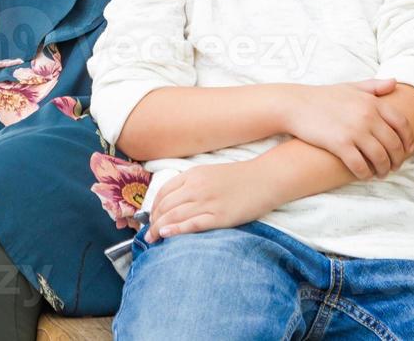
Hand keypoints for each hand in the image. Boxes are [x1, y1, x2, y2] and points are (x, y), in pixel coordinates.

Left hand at [143, 160, 279, 241]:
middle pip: (165, 206)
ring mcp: (208, 201)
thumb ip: (191, 183)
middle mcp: (197, 187)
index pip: (163, 192)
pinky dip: (176, 229)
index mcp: (193, 174)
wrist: (265, 179)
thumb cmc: (239, 177)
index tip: (149, 218)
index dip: (153, 207)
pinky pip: (192, 224)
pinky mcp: (220, 216)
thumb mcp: (210, 173)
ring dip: (159, 228)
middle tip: (147, 233)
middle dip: (152, 221)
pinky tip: (166, 234)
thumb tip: (174, 201)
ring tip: (152, 239)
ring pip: (174, 216)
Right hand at [282, 80, 413, 180]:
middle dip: (398, 159)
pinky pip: (361, 165)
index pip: (402, 123)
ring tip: (381, 173)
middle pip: (394, 144)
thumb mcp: (350, 87)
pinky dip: (366, 174)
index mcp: (372, 102)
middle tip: (395, 166)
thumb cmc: (323, 96)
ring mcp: (354, 131)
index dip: (408, 140)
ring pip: (380, 157)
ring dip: (384, 169)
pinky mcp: (340, 144)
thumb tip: (395, 82)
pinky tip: (365, 175)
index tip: (408, 150)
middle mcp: (367, 116)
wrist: (295, 104)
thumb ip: (374, 86)